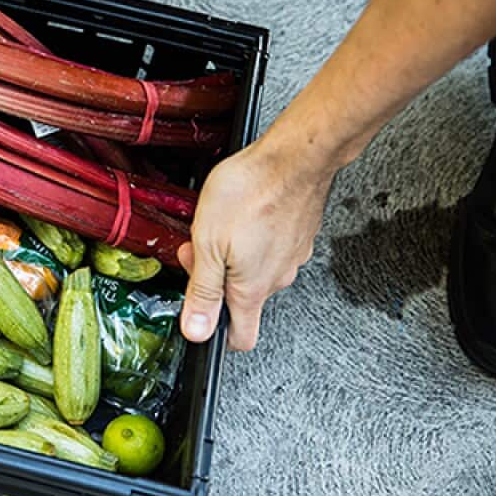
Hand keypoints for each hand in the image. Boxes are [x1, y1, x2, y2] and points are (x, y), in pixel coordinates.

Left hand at [177, 138, 334, 349]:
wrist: (294, 157)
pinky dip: (251, 238)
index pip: (241, 338)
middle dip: (213, 278)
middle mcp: (277, 278)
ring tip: (218, 224)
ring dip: (230, 254)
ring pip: (254, 270)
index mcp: (251, 289)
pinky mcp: (298, 235)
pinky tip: (241, 214)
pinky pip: (269, 248)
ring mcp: (291, 256)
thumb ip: (202, 292)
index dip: (216, 334)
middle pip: (241, 298)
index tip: (199, 314)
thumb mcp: (208, 244)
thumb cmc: (251, 193)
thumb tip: (197, 332)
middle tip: (197, 246)